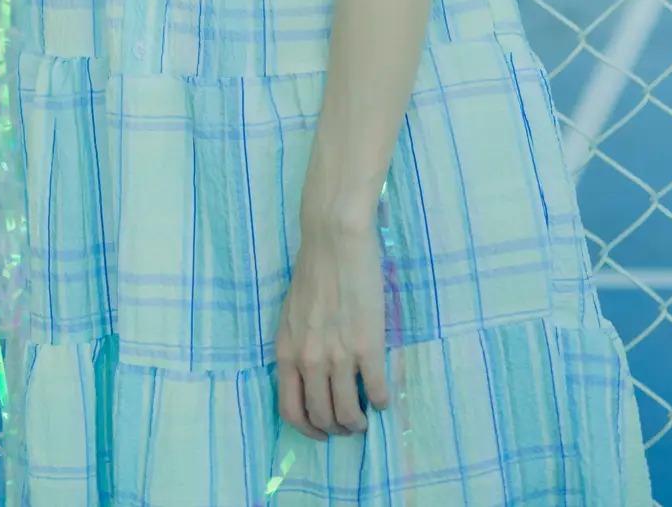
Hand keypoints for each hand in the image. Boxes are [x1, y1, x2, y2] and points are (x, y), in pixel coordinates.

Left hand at [274, 217, 390, 439]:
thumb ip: (298, 346)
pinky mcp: (367, 346)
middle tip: (348, 426)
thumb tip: (311, 374)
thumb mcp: (291, 315)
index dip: (307, 429)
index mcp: (287, 352)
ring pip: (347, 411)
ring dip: (358, 422)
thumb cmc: (313, 270)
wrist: (335, 240)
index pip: (291, 410)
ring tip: (365, 418)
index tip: (321, 432)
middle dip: (336, 429)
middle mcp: (309, 361)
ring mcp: (338, 356)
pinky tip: (384, 400)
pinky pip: (376, 389)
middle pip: (321, 416)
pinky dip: (381, 402)